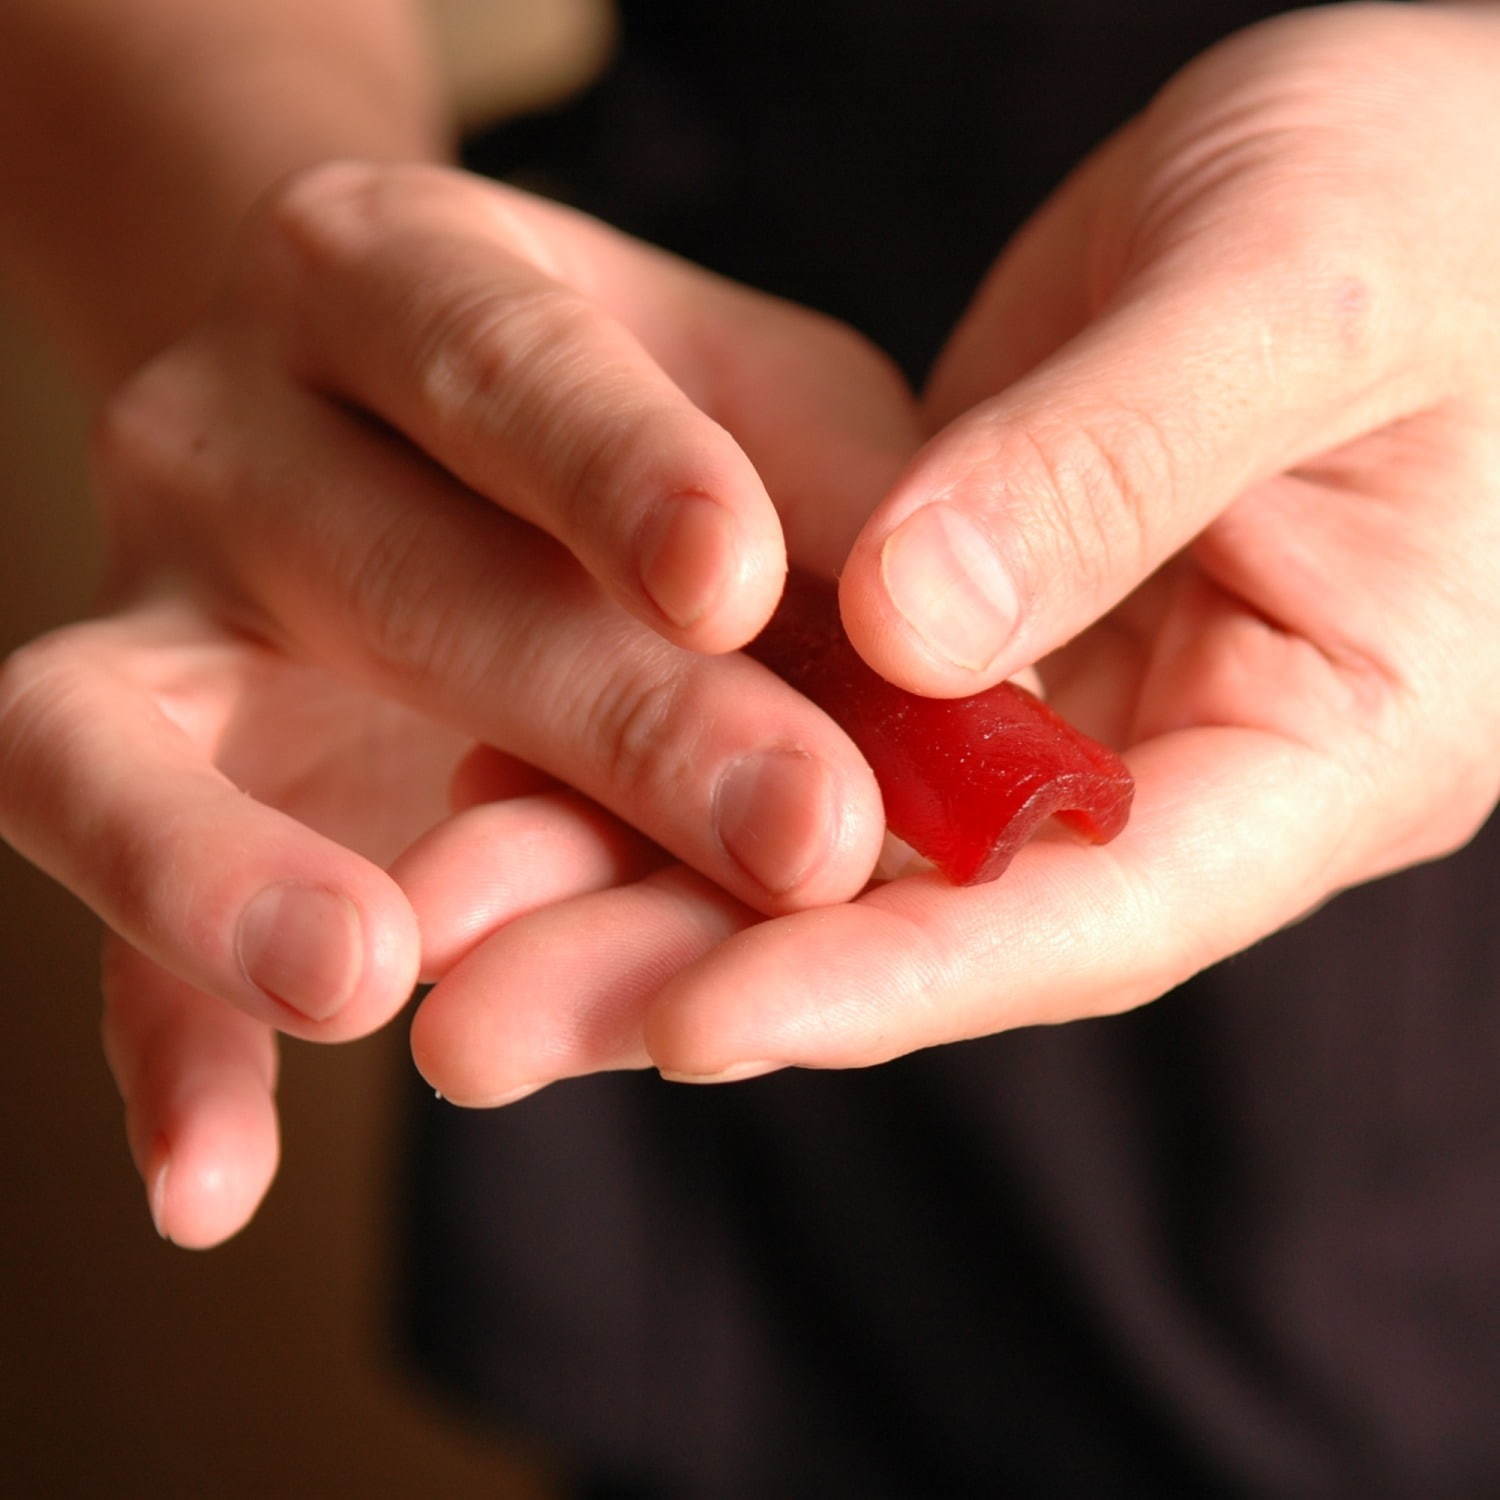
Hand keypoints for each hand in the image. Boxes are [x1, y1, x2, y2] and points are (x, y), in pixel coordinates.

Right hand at [0, 161, 918, 1242]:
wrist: (365, 407)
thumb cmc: (606, 414)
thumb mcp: (739, 393)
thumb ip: (838, 493)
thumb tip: (973, 646)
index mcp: (389, 276)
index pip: (502, 354)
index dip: (614, 465)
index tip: (739, 583)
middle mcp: (229, 424)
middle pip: (392, 574)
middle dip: (595, 719)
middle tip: (794, 835)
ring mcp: (148, 609)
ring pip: (116, 738)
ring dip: (242, 878)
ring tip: (375, 985)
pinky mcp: (109, 771)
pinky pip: (93, 923)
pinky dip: (161, 1053)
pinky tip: (215, 1190)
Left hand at [404, 3, 1499, 1096]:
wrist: (1420, 152)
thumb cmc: (1436, 195)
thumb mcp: (1300, 295)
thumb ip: (1116, 460)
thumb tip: (914, 633)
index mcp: (1335, 736)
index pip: (1101, 911)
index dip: (895, 979)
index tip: (692, 1023)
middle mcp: (1190, 762)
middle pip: (934, 921)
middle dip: (705, 973)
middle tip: (483, 1033)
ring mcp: (1077, 705)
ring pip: (846, 840)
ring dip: (644, 891)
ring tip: (454, 944)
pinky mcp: (982, 629)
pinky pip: (817, 721)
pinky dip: (676, 756)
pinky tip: (521, 785)